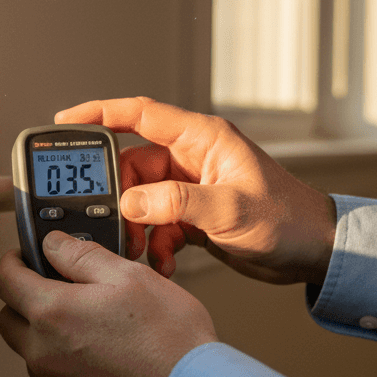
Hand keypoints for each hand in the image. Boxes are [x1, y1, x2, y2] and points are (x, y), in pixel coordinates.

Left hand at [0, 231, 216, 376]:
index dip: (13, 262)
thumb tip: (54, 244)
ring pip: (33, 353)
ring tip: (94, 326)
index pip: (5, 280)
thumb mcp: (129, 276)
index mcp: (51, 314)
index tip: (24, 258)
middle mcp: (42, 354)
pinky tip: (105, 359)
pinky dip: (69, 366)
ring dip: (48, 335)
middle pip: (11, 320)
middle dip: (25, 300)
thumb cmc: (169, 339)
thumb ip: (81, 255)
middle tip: (58, 289)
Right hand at [56, 97, 336, 283]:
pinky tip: (161, 262)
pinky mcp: (191, 214)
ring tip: (141, 251)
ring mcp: (190, 186)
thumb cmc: (287, 220)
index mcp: (201, 139)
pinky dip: (152, 244)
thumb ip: (177, 203)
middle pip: (131, 167)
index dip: (98, 113)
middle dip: (118, 197)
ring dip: (135, 227)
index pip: (139, 114)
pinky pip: (155, 223)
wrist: (313, 252)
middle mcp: (191, 158)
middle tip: (113, 223)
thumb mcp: (230, 209)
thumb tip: (131, 202)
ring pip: (140, 200)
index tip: (63, 120)